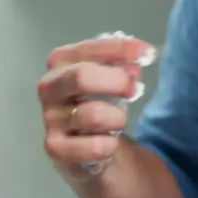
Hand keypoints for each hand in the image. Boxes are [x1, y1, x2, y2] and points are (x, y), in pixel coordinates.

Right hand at [38, 33, 153, 178]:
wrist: (87, 147)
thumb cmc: (99, 102)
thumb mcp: (109, 76)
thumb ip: (121, 63)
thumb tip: (138, 58)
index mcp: (60, 62)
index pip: (89, 49)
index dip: (121, 49)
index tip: (148, 54)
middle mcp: (50, 87)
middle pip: (81, 77)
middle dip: (117, 82)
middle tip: (137, 89)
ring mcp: (50, 118)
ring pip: (92, 114)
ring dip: (117, 118)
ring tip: (119, 122)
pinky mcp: (56, 148)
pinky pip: (93, 146)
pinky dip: (109, 145)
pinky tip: (109, 144)